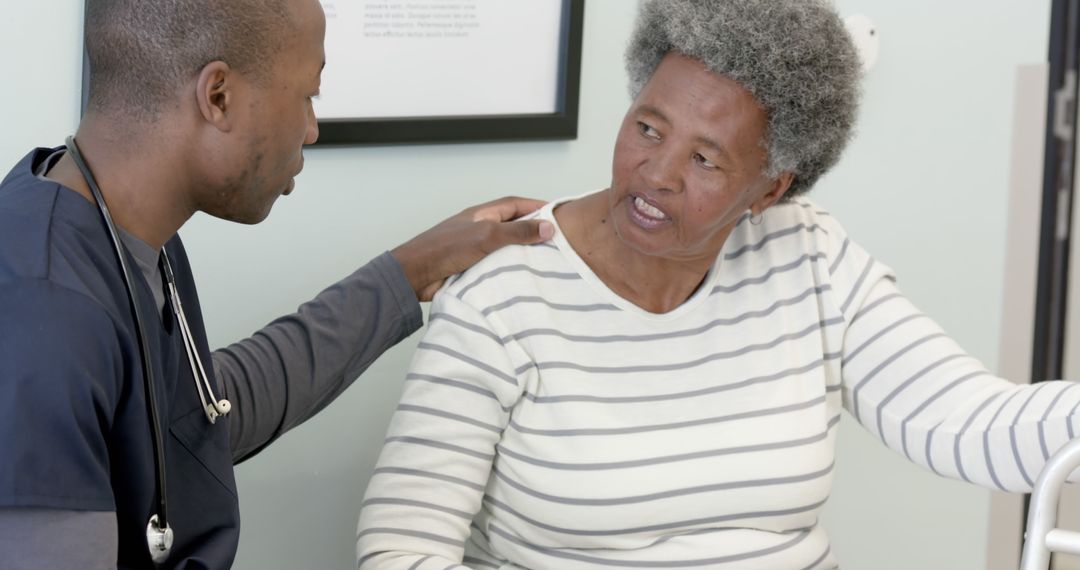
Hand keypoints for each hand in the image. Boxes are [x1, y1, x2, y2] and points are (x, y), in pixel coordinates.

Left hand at [391, 196, 554, 300]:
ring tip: (550, 264)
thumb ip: (517, 232)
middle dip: (535, 232)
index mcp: (483, 214)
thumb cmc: (444, 248)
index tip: (560, 214)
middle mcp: (482, 230)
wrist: (415, 276)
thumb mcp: (486, 236)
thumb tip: (549, 227)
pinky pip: (499, 269)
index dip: (538, 207)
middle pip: (514, 227)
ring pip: (508, 250)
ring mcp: (478, 251)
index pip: (516, 205)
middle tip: (560, 241)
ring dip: (524, 256)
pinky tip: (526, 282)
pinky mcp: (474, 271)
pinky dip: (512, 274)